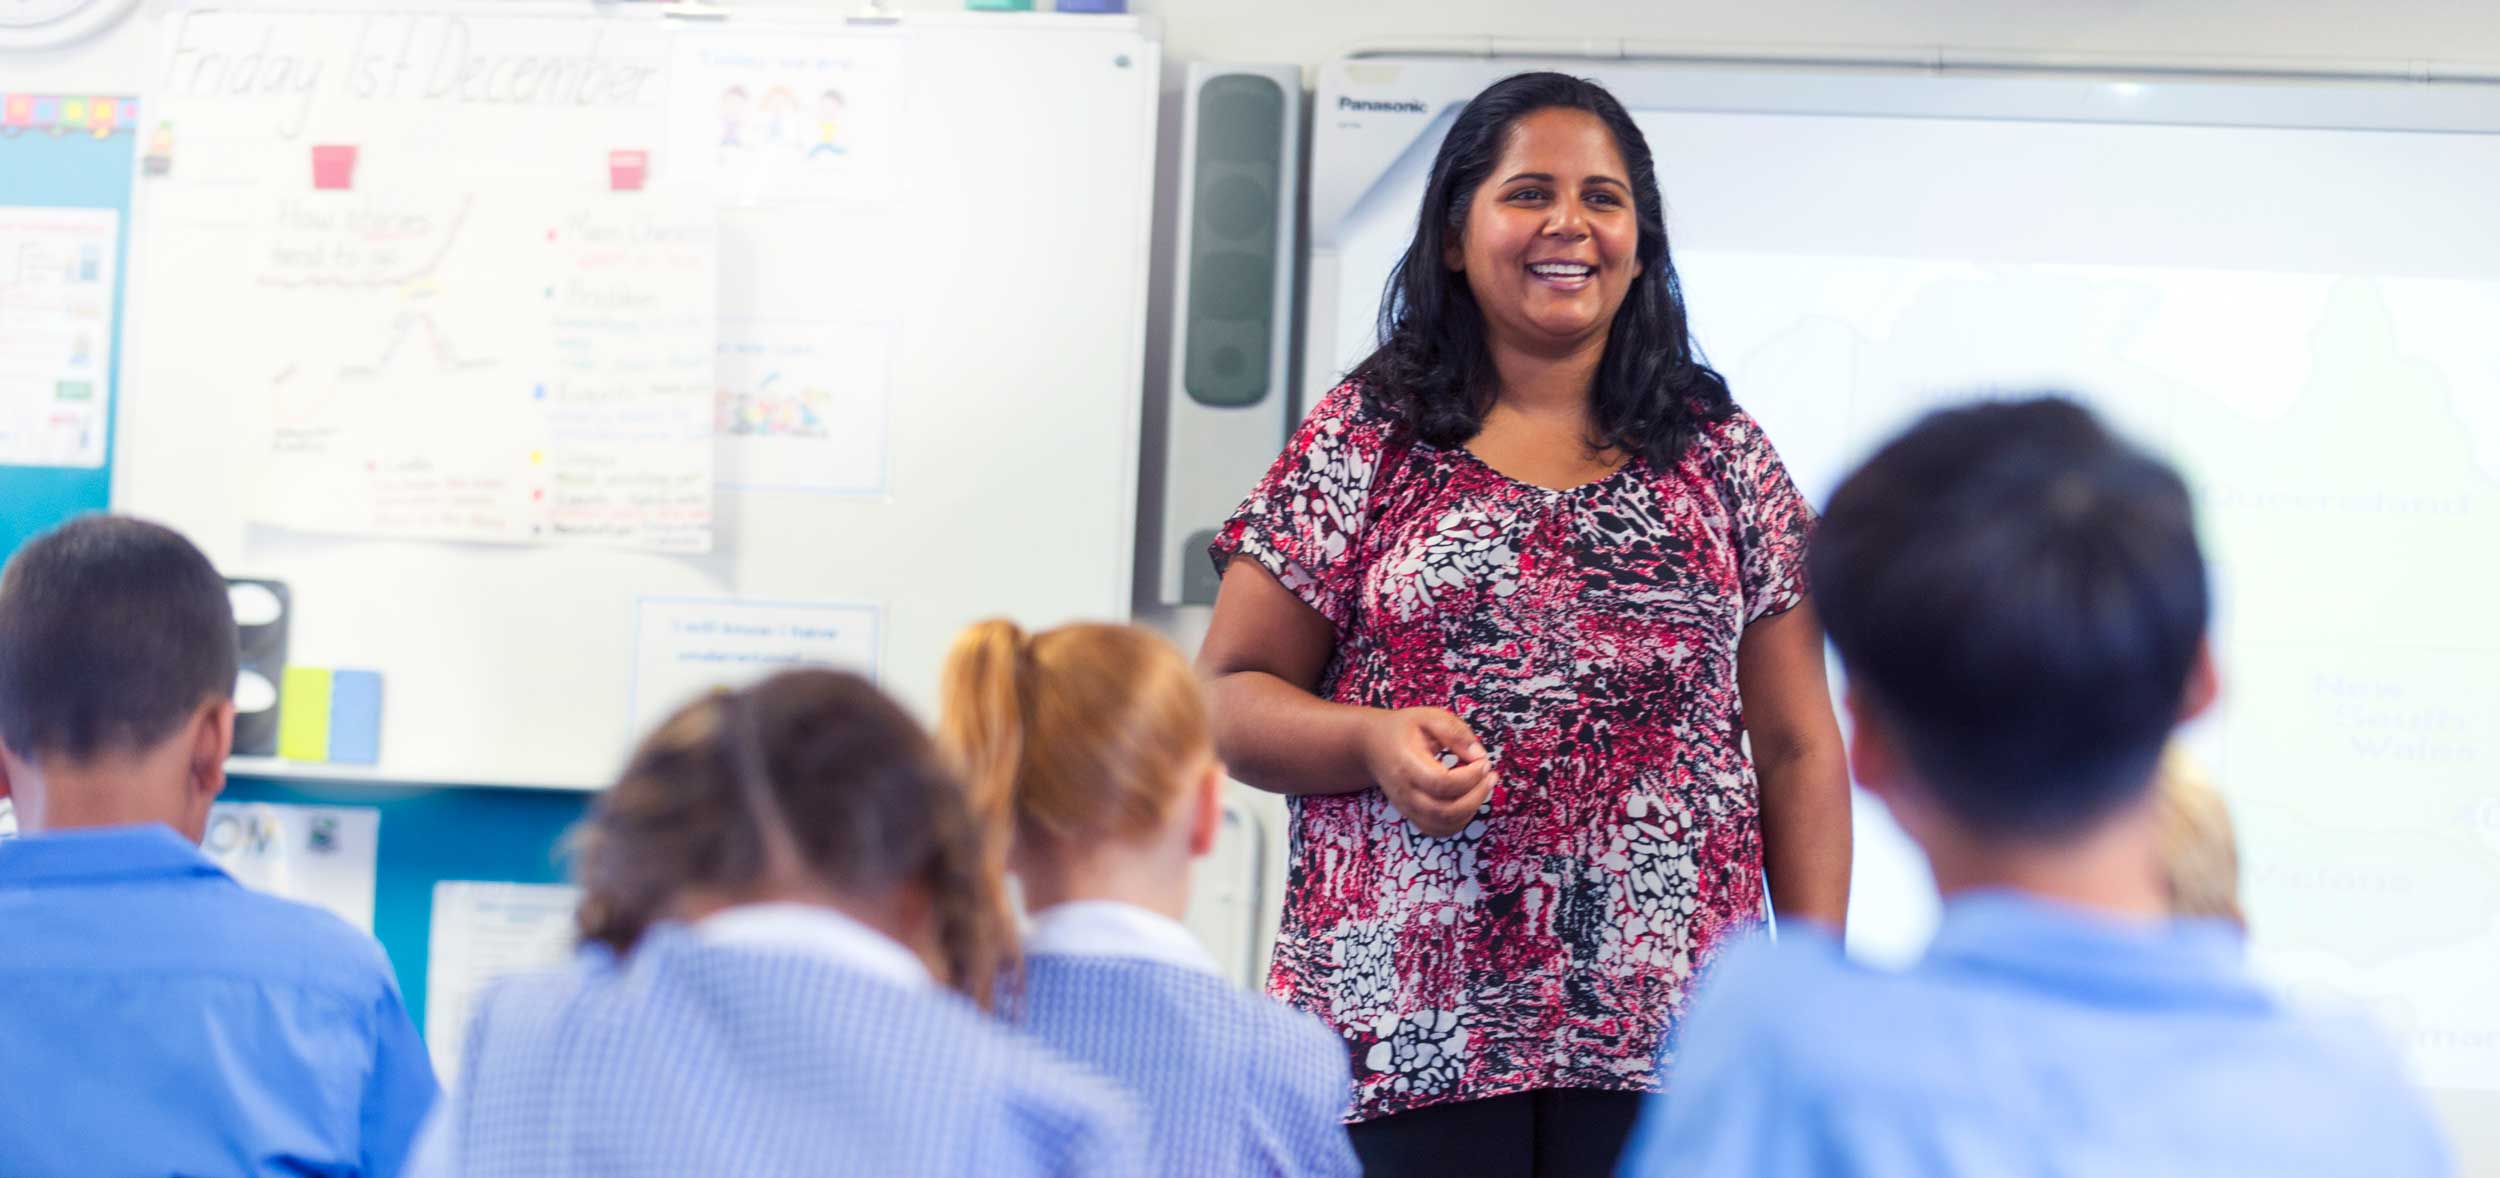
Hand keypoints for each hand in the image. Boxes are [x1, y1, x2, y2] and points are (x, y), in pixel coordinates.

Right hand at [1358, 707, 1494, 837]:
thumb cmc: (1403, 729)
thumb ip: (1455, 733)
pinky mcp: (1411, 815)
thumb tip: (1479, 756)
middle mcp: (1405, 791)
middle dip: (1477, 796)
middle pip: (1445, 811)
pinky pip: (1438, 830)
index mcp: (1407, 764)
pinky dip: (1459, 821)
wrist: (1371, 746)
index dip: (1470, 776)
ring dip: (1471, 810)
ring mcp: (1406, 807)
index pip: (1442, 783)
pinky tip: (1469, 800)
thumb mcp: (1428, 717)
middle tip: (1490, 776)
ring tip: (1483, 786)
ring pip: (1444, 825)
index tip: (1483, 761)